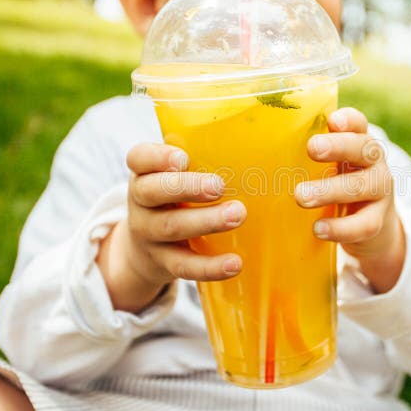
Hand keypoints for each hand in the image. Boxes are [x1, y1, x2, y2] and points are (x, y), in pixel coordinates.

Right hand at [96, 143, 245, 311]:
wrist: (146, 249)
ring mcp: (148, 233)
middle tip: (219, 186)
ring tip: (238, 215)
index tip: (182, 158)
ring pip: (170, 227)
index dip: (156, 157)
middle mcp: (141, 201)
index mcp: (145, 172)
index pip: (139, 158)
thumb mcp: (179, 176)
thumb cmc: (177, 198)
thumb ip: (206, 159)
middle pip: (153, 191)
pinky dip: (209, 267)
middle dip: (187, 187)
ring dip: (205, 221)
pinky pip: (184, 266)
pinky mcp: (163, 262)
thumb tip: (272, 143)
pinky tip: (234, 263)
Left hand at [295, 108, 405, 292]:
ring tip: (301, 196)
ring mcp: (380, 192)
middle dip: (338, 147)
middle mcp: (374, 163)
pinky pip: (364, 224)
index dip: (349, 119)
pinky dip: (340, 228)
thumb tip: (253, 147)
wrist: (372, 229)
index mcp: (358, 143)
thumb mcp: (328, 168)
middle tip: (312, 148)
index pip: (359, 123)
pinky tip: (318, 229)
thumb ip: (304, 157)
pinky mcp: (379, 222)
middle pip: (365, 148)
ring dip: (331, 190)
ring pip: (363, 186)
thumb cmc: (337, 188)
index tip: (332, 119)